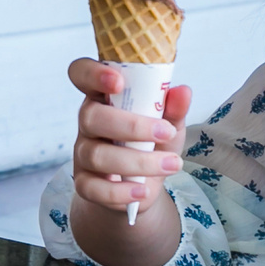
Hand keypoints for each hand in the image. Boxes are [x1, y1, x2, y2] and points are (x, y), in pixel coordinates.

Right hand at [66, 58, 186, 212]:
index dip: (92, 73)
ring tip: (171, 165)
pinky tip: (143, 191)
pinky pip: (93, 188)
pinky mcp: (84, 183)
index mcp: (103, 97)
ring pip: (97, 155)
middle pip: (91, 117)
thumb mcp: (168, 124)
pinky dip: (120, 192)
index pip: (81, 74)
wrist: (142, 186)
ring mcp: (83, 153)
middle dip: (131, 126)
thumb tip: (183, 91)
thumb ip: (174, 109)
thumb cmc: (152, 145)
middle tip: (166, 132)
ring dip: (138, 162)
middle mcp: (88, 122)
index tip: (118, 81)